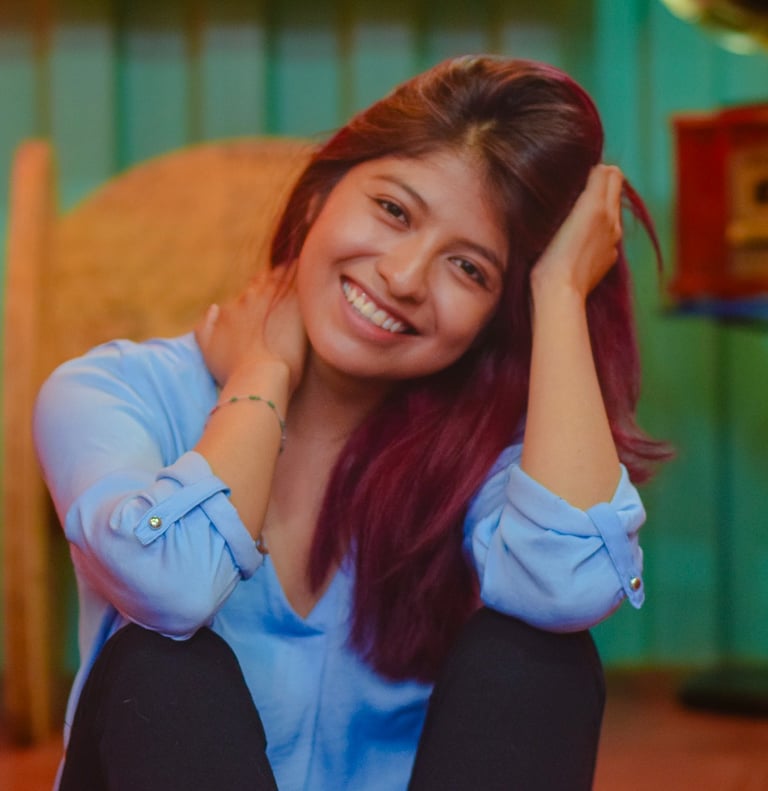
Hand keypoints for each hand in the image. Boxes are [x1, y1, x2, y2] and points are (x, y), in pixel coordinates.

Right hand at [195, 266, 306, 394]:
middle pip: (266, 280)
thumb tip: (214, 307)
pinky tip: (313, 277)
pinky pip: (302, 281)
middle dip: (277, 279)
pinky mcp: (295, 305)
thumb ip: (206, 325)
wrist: (259, 378)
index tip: (270, 294)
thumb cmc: (233, 371)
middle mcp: (250, 298)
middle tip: (291, 281)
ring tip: (303, 272)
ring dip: (292, 274)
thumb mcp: (207, 349)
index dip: (261, 290)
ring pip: (284, 276)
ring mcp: (273, 300)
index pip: (250, 291)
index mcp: (232, 308)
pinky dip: (306, 278)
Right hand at [530, 164, 623, 300]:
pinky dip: (595, 234)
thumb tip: (604, 167)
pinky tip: (578, 241)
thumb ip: (596, 183)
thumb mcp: (579, 209)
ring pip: (608, 216)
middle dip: (598, 188)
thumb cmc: (559, 253)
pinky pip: (604, 239)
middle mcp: (613, 225)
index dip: (595, 170)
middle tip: (575, 192)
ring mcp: (610, 245)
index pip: (611, 174)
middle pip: (613, 192)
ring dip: (596, 211)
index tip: (577, 177)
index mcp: (604, 209)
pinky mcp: (605, 262)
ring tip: (575, 216)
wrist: (559, 293)